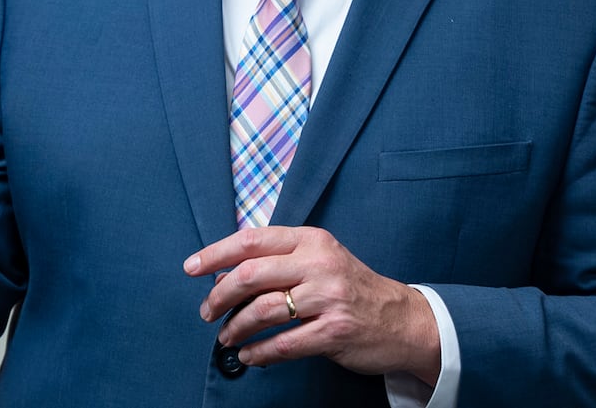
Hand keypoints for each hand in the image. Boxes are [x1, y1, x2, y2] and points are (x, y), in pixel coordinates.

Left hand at [184, 226, 439, 384]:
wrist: (403, 319)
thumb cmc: (351, 288)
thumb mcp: (320, 261)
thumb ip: (278, 262)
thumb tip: (224, 275)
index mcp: (311, 240)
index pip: (252, 240)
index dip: (216, 253)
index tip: (192, 268)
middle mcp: (319, 264)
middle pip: (252, 273)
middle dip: (220, 295)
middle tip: (207, 312)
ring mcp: (329, 298)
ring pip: (264, 310)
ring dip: (236, 326)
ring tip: (227, 336)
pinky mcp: (335, 331)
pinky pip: (284, 344)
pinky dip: (259, 352)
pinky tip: (249, 355)